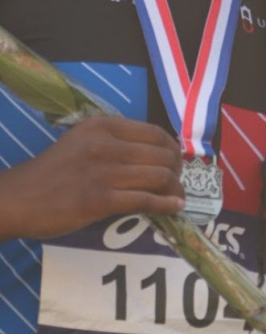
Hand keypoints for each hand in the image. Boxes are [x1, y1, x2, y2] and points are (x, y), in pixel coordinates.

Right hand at [0, 116, 183, 240]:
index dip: (172, 148)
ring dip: (175, 187)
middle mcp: (107, 144)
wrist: (19, 198)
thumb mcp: (83, 141)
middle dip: (176, 169)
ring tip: (179, 195)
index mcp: (104, 126)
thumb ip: (114, 141)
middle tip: (178, 180)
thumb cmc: (53, 171)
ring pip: (158, 176)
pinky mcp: (100, 200)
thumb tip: (154, 152)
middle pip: (161, 154)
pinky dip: (166, 204)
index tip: (176, 159)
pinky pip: (146, 200)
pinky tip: (175, 207)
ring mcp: (104, 172)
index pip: (154, 132)